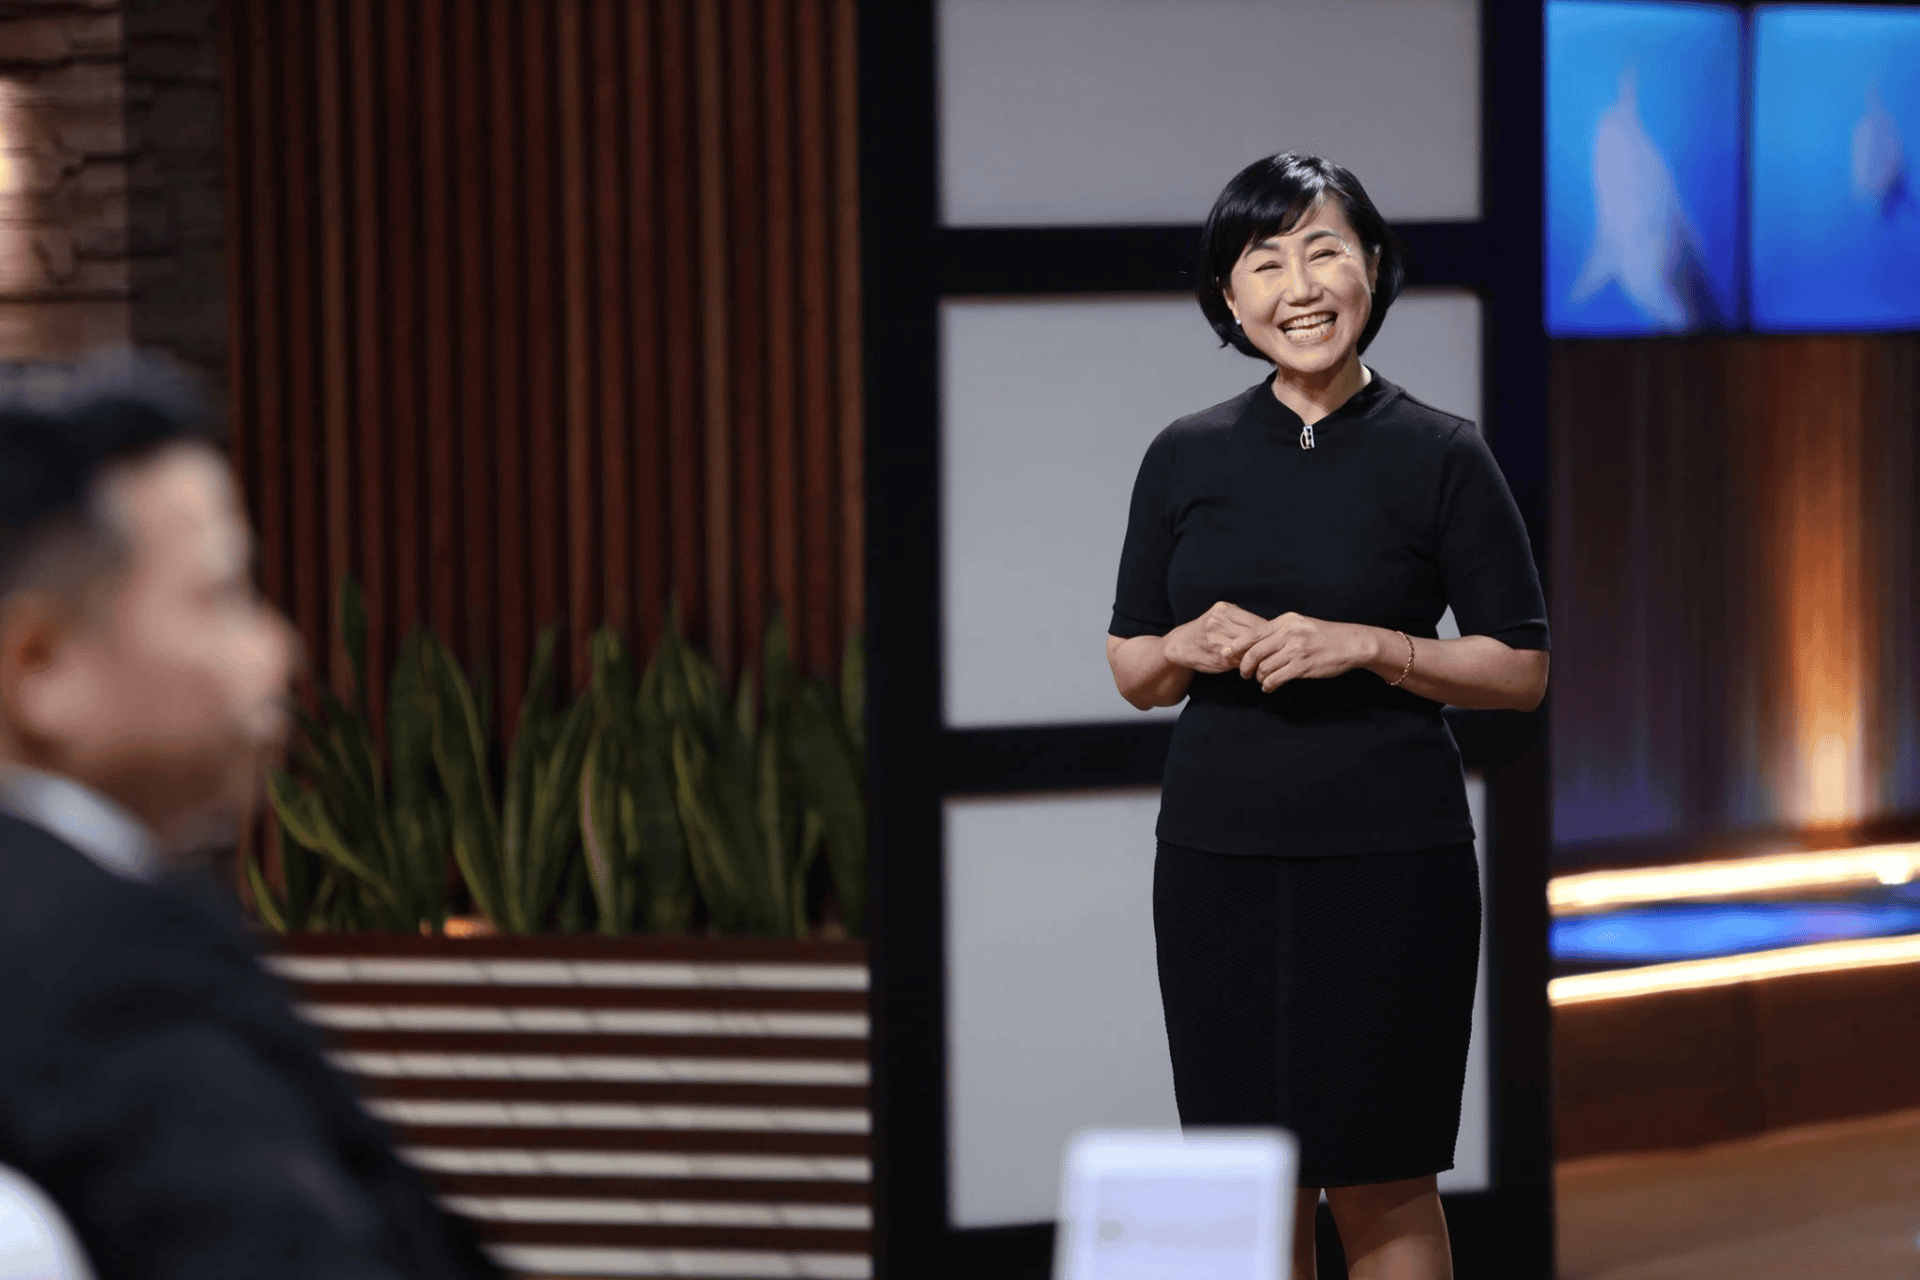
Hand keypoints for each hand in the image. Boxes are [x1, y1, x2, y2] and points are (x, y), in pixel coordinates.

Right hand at [1162, 601, 1269, 673]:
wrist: (1180, 644)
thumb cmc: (1207, 631)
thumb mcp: (1221, 618)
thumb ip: (1242, 621)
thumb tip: (1272, 631)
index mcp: (1224, 610)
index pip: (1257, 622)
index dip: (1270, 634)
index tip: (1277, 641)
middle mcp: (1219, 622)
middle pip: (1255, 635)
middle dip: (1266, 645)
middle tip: (1275, 653)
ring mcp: (1217, 639)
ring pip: (1249, 648)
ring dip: (1258, 656)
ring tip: (1264, 660)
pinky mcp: (1216, 656)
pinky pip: (1239, 660)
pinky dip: (1247, 663)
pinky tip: (1249, 666)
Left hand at [1236, 613, 1372, 691]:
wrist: (1350, 643)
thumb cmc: (1323, 635)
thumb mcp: (1299, 624)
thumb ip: (1278, 631)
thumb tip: (1254, 643)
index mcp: (1285, 621)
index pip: (1253, 634)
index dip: (1236, 646)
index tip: (1225, 654)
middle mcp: (1289, 634)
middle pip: (1254, 652)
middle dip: (1244, 665)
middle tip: (1242, 673)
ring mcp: (1296, 650)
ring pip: (1264, 667)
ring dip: (1259, 677)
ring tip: (1261, 680)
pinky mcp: (1303, 666)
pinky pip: (1276, 678)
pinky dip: (1268, 685)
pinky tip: (1269, 687)